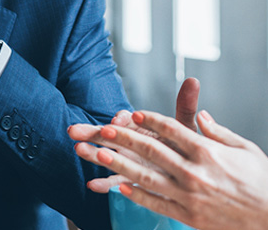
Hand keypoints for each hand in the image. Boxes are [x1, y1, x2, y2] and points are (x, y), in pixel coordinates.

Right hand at [68, 77, 201, 192]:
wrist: (186, 170)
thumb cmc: (184, 146)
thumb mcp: (185, 127)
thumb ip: (185, 106)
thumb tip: (192, 81)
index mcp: (141, 127)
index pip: (128, 120)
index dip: (122, 119)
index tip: (118, 119)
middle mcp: (131, 142)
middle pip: (108, 135)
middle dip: (92, 132)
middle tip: (75, 130)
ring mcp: (128, 160)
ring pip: (107, 156)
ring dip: (92, 154)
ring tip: (79, 150)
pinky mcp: (129, 178)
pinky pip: (114, 182)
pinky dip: (103, 184)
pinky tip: (92, 186)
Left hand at [73, 109, 267, 229]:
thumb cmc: (265, 181)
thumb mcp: (245, 148)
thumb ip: (218, 131)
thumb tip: (201, 115)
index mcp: (209, 151)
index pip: (172, 129)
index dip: (150, 120)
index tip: (133, 113)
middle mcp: (196, 172)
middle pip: (152, 151)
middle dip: (125, 138)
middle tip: (103, 129)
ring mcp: (190, 196)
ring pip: (147, 178)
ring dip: (120, 165)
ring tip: (100, 156)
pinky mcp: (189, 216)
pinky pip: (157, 204)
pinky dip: (138, 196)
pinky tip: (121, 187)